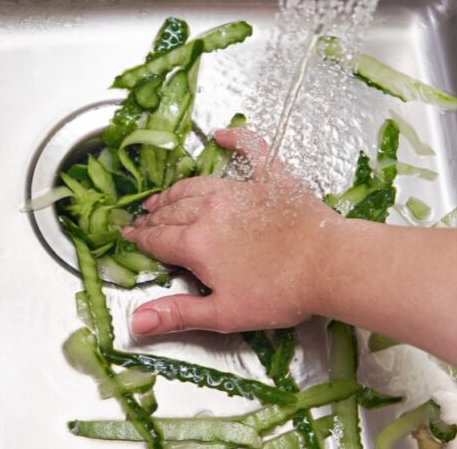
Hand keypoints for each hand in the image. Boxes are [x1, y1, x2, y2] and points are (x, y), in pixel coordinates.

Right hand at [122, 128, 342, 334]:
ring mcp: (240, 191)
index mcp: (196, 242)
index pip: (157, 238)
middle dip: (153, 216)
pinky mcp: (271, 179)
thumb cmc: (279, 293)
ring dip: (175, 191)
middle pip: (172, 210)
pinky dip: (236, 139)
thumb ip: (177, 314)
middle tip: (142, 218)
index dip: (139, 238)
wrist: (329, 265)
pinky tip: (223, 134)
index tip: (127, 235)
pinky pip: (250, 150)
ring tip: (163, 196)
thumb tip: (135, 321)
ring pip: (196, 186)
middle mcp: (210, 210)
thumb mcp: (223, 314)